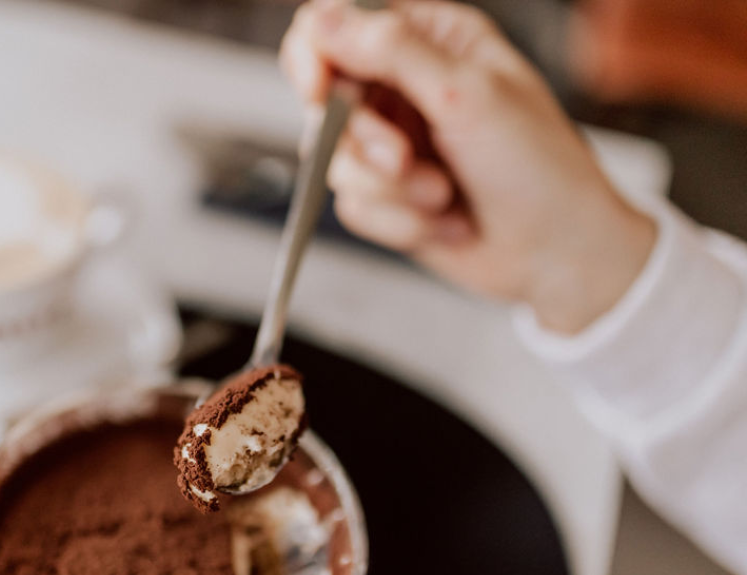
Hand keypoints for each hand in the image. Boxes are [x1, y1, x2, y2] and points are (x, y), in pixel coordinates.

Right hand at [281, 0, 656, 333]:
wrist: (557, 254)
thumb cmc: (538, 167)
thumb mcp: (467, 94)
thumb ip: (391, 51)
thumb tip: (324, 20)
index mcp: (429, 40)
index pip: (334, 24)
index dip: (315, 54)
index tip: (320, 91)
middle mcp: (404, 87)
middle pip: (325, 99)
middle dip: (366, 140)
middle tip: (405, 160)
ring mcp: (392, 144)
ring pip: (336, 161)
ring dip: (392, 189)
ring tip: (443, 195)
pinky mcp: (387, 197)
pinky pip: (355, 207)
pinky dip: (399, 221)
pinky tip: (444, 221)